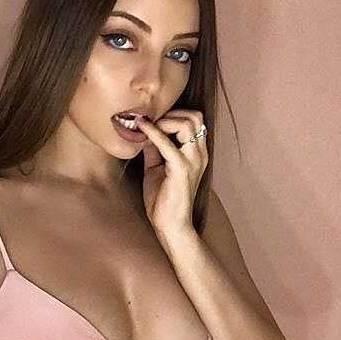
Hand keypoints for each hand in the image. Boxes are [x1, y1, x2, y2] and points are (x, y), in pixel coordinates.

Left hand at [135, 109, 208, 236]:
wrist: (171, 225)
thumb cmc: (163, 200)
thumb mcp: (156, 169)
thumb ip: (153, 150)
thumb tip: (144, 132)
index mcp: (197, 153)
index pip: (194, 120)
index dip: (174, 115)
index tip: (153, 120)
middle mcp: (200, 154)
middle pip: (195, 116)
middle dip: (172, 113)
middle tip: (152, 122)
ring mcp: (193, 161)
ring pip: (187, 123)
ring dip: (165, 120)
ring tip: (147, 127)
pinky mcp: (181, 169)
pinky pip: (168, 143)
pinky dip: (153, 131)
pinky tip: (141, 128)